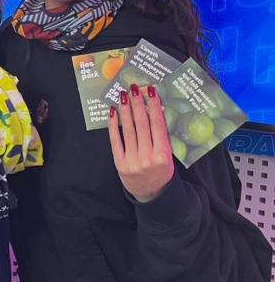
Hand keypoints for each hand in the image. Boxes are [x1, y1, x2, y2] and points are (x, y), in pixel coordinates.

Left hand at [108, 85, 174, 202]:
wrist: (152, 194)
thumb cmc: (162, 171)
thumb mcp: (169, 156)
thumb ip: (161, 137)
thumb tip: (152, 109)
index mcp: (163, 154)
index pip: (157, 124)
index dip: (153, 105)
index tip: (150, 90)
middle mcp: (147, 157)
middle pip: (141, 124)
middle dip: (137, 103)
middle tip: (134, 87)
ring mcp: (132, 160)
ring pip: (128, 129)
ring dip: (125, 110)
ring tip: (123, 95)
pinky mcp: (119, 163)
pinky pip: (115, 140)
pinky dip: (113, 124)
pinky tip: (113, 111)